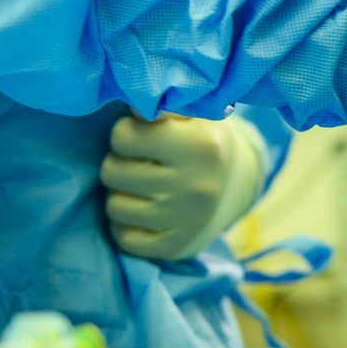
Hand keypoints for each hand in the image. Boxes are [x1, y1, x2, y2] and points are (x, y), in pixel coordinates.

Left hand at [100, 115, 267, 260]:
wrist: (234, 181)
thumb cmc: (198, 137)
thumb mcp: (191, 112)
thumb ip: (164, 102)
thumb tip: (134, 100)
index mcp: (201, 146)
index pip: (123, 136)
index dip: (126, 132)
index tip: (142, 135)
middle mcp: (196, 186)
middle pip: (112, 172)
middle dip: (119, 163)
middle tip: (138, 162)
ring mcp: (186, 221)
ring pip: (114, 206)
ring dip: (120, 194)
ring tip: (140, 185)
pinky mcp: (175, 247)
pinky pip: (124, 238)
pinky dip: (125, 224)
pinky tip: (142, 211)